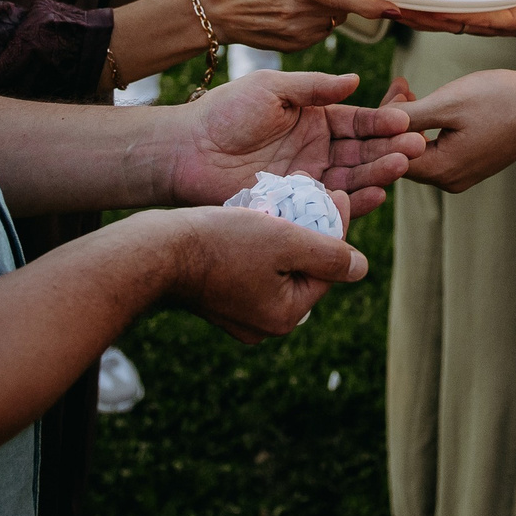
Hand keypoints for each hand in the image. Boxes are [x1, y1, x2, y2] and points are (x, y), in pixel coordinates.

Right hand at [155, 206, 369, 342]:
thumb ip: (328, 255)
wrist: (154, 252)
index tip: (337, 192)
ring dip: (284, 231)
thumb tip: (361, 268)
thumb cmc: (220, 243)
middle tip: (310, 191)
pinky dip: (258, 242)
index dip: (337, 227)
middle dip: (309, 229)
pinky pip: (253, 268)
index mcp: (286, 316)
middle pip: (304, 268)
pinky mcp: (220, 298)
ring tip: (282, 198)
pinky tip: (255, 214)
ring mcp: (240, 314)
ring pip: (278, 265)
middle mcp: (265, 323)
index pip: (328, 268)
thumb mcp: (285, 241)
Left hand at [167, 68, 422, 217]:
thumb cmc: (224, 111)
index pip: (356, 122)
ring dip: (380, 173)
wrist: (187, 151)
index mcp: (315, 119)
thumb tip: (356, 80)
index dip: (381, 122)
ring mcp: (308, 179)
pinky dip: (356, 201)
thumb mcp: (272, 89)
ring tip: (403, 165)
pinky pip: (331, 205)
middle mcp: (317, 150)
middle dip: (390, 148)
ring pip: (353, 179)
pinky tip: (377, 194)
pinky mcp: (296, 205)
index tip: (405, 121)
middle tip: (416, 146)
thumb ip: (314, 88)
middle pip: (362, 152)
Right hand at [200, 0, 402, 53]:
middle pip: (343, 7)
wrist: (215, 11)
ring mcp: (298, 33)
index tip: (396, 7)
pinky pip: (320, 31)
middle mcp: (300, 12)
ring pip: (333, 19)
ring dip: (329, 7)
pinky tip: (293, 10)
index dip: (374, 4)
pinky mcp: (296, 46)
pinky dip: (316, 20)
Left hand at [389, 69, 515, 192]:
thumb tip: (376, 124)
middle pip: (403, 152)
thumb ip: (409, 117)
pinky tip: (428, 102)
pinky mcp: (470, 164)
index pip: (391, 154)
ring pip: (420, 148)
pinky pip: (437, 148)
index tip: (392, 90)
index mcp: (440, 170)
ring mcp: (460, 174)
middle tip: (400, 85)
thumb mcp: (447, 103)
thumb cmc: (499, 101)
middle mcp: (448, 180)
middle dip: (395, 119)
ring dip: (411, 120)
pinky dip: (428, 126)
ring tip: (409, 88)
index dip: (383, 123)